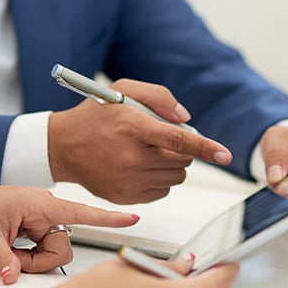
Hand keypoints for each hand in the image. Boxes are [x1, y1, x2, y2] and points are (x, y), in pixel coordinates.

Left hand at [0, 181, 137, 283]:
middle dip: (40, 261)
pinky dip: (30, 257)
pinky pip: (45, 248)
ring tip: (9, 253)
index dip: (108, 218)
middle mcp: (45, 209)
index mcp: (37, 203)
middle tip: (13, 261)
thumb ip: (3, 260)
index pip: (80, 212)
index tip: (132, 218)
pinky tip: (14, 250)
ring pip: (55, 250)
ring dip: (33, 260)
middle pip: (63, 246)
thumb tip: (14, 277)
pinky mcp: (37, 226)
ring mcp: (41, 218)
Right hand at [48, 79, 231, 203]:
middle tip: (163, 140)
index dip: (205, 147)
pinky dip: (160, 179)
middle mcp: (131, 157)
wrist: (63, 147)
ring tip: (148, 152)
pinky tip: (139, 167)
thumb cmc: (95, 116)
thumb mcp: (123, 90)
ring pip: (175, 178)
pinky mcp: (125, 197)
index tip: (225, 155)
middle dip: (182, 150)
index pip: (178, 140)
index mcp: (132, 127)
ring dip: (172, 165)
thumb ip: (159, 97)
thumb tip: (185, 118)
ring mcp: (128, 181)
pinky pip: (162, 191)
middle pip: (182, 161)